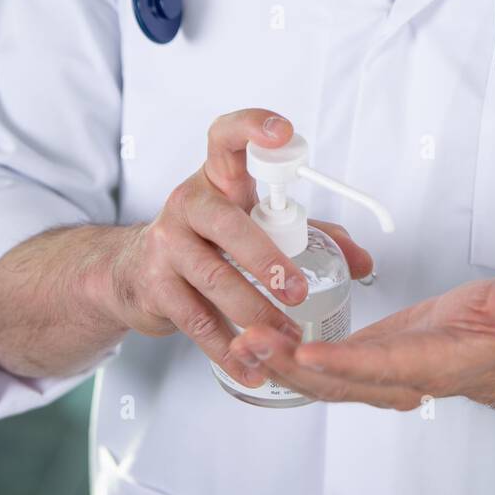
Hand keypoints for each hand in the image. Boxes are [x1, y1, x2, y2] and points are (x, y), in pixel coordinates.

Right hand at [105, 110, 373, 389]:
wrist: (132, 273)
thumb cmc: (208, 240)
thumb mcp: (254, 224)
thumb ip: (311, 236)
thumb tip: (362, 262)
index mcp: (218, 179)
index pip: (227, 137)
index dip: (253, 127)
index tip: (283, 132)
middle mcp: (188, 203)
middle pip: (227, 223)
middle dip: (265, 258)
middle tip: (297, 290)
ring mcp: (166, 245)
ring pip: (213, 279)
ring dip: (255, 313)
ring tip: (287, 336)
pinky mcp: (154, 287)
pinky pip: (197, 321)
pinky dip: (228, 349)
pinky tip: (252, 366)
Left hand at [225, 274, 494, 408]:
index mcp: (431, 364)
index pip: (381, 367)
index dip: (342, 363)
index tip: (306, 352)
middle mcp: (398, 379)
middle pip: (336, 381)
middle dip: (290, 364)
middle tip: (252, 339)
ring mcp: (378, 376)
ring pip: (321, 379)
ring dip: (280, 363)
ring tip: (243, 339)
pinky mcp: (365, 364)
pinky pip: (321, 369)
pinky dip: (288, 358)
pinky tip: (260, 340)